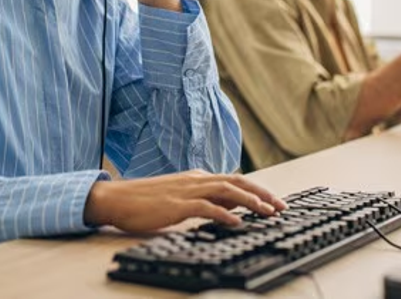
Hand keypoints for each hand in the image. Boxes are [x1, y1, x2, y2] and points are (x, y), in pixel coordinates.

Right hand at [84, 169, 286, 232]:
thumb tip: (229, 208)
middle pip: (236, 181)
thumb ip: (203, 198)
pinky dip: (225, 214)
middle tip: (281, 207)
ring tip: (268, 212)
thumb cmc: (146, 200)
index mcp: (197, 178)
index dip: (256, 190)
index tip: (274, 202)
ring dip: (250, 201)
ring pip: (226, 190)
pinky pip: (206, 207)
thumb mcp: (180, 197)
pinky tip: (237, 222)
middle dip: (261, 193)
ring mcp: (187, 190)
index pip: (234, 179)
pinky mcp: (177, 204)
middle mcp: (196, 180)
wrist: (118, 198)